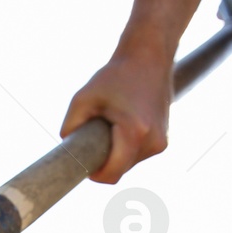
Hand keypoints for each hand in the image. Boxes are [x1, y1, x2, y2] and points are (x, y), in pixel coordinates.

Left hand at [61, 49, 172, 184]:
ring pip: (129, 163)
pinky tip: (123, 124)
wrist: (149, 57)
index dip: (95, 175)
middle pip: (120, 170)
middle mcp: (153, 142)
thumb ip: (70, 128)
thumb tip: (68, 154)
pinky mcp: (164, 140)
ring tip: (110, 125)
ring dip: (116, 153)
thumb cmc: (114, 76)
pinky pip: (137, 154)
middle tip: (92, 137)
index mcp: (135, 133)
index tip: (83, 165)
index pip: (112, 174)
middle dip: (104, 160)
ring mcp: (161, 142)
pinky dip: (126, 147)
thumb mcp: (82, 99)